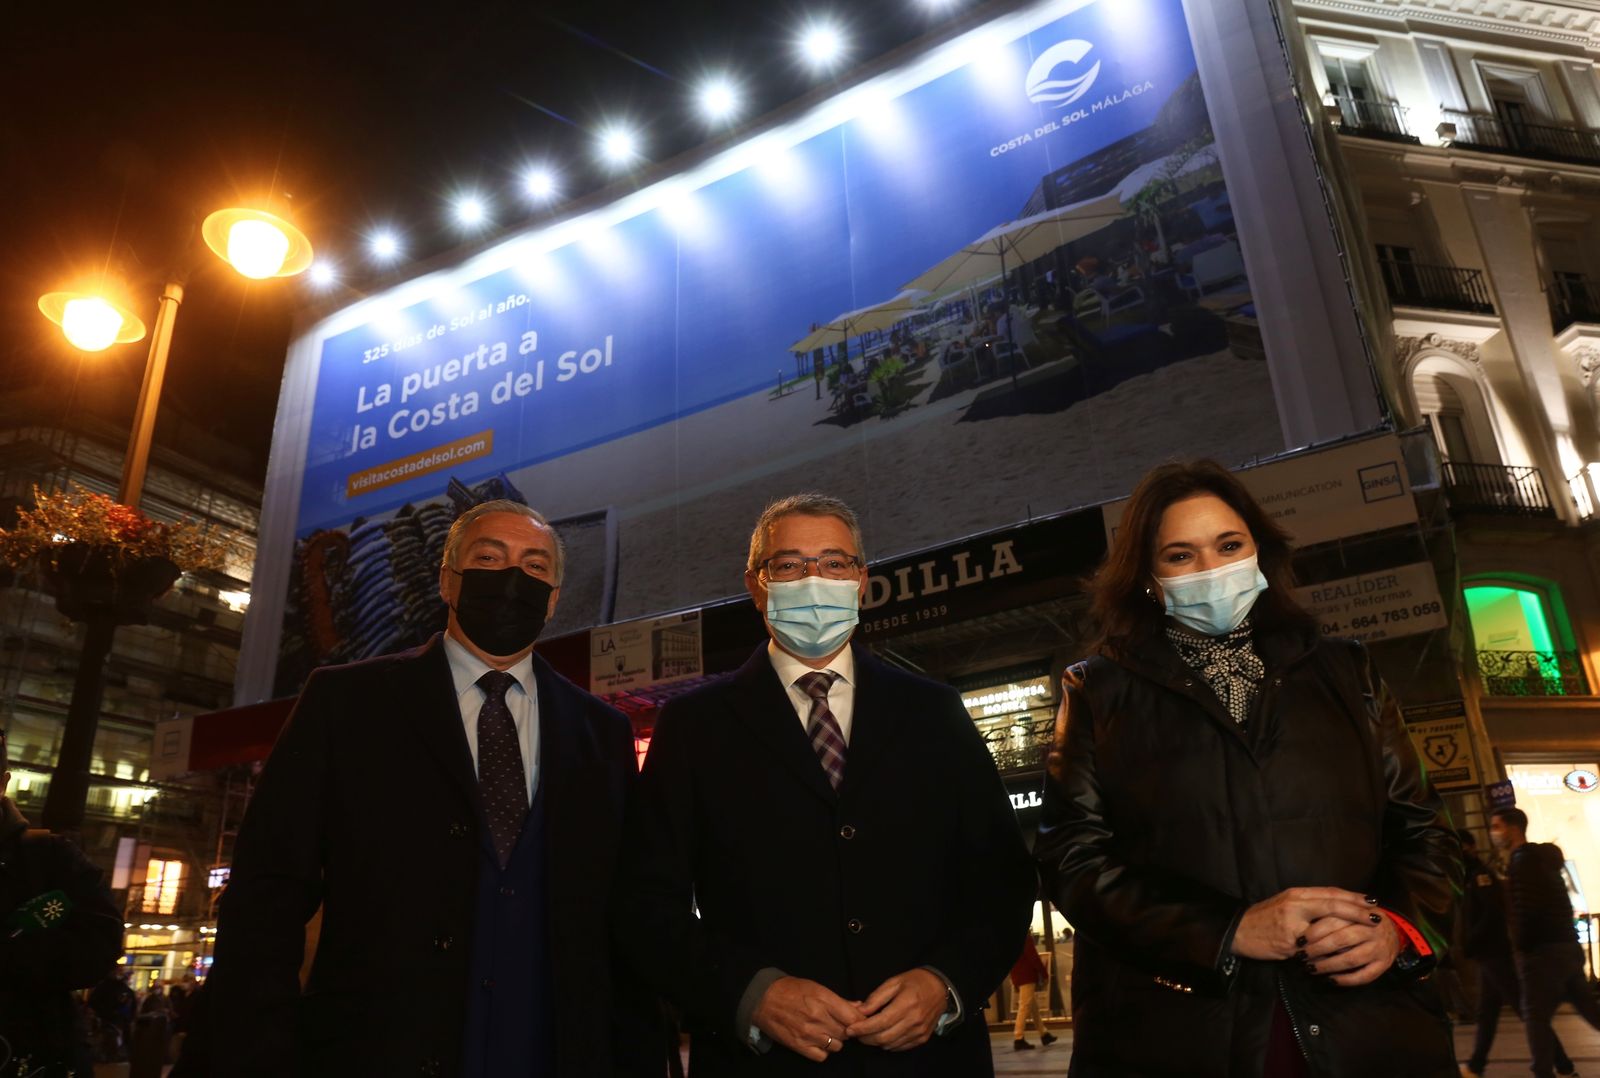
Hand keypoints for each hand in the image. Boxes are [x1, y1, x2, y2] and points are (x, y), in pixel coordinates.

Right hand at [751, 976, 860, 1061]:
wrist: (764, 999)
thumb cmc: (791, 990)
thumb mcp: (816, 987)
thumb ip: (839, 1000)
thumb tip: (859, 1007)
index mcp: (824, 999)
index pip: (853, 1017)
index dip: (859, 1020)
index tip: (857, 1020)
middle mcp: (818, 1017)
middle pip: (847, 1032)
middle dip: (846, 1029)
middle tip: (838, 1024)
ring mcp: (808, 1034)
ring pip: (837, 1045)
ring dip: (835, 1040)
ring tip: (827, 1032)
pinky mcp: (799, 1046)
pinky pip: (822, 1056)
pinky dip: (823, 1051)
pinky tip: (818, 1042)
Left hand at [844, 969, 946, 1050]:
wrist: (939, 988)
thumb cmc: (915, 982)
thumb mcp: (893, 982)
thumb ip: (876, 998)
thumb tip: (860, 1011)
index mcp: (906, 1004)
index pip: (880, 1022)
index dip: (862, 1028)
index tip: (850, 1029)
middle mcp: (914, 1020)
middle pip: (883, 1037)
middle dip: (865, 1038)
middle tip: (856, 1033)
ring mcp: (919, 1031)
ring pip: (891, 1045)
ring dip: (875, 1042)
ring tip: (868, 1033)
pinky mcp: (922, 1038)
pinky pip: (900, 1047)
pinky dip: (888, 1044)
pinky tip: (883, 1035)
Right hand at [1230, 887, 1379, 961]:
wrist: (1239, 932)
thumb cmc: (1264, 919)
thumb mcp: (1285, 905)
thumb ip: (1308, 905)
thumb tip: (1336, 907)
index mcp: (1296, 894)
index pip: (1330, 892)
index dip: (1353, 896)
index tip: (1372, 901)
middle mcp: (1295, 905)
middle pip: (1333, 904)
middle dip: (1358, 911)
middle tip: (1377, 916)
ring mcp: (1293, 924)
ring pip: (1327, 924)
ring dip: (1349, 928)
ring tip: (1367, 931)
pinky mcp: (1290, 943)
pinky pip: (1316, 946)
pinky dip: (1332, 948)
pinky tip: (1344, 951)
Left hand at [1303, 910, 1402, 986]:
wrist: (1394, 930)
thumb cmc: (1362, 920)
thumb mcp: (1349, 910)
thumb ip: (1333, 913)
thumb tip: (1302, 925)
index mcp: (1360, 912)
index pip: (1335, 919)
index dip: (1315, 931)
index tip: (1300, 940)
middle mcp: (1372, 929)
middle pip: (1341, 939)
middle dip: (1319, 949)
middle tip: (1302, 956)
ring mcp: (1380, 948)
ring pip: (1351, 958)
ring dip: (1328, 965)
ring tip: (1311, 968)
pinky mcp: (1384, 964)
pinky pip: (1364, 976)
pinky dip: (1346, 980)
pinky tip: (1331, 980)